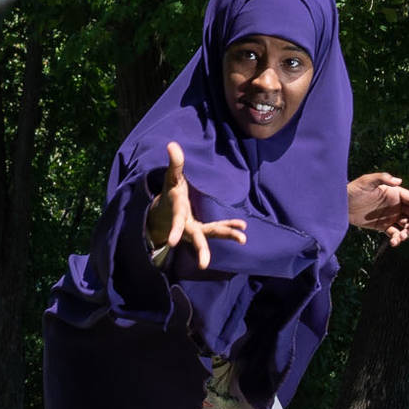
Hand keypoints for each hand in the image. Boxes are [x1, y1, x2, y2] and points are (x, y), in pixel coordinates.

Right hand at [146, 141, 246, 268]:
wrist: (165, 214)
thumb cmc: (170, 194)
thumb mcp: (171, 179)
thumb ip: (174, 164)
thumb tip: (172, 144)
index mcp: (177, 213)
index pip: (176, 222)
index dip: (175, 231)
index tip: (172, 243)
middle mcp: (187, 226)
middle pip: (194, 238)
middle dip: (200, 250)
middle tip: (204, 264)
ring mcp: (196, 230)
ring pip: (211, 234)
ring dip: (226, 235)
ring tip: (243, 239)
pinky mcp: (203, 229)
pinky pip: (217, 229)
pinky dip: (229, 228)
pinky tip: (243, 228)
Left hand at [348, 172, 408, 245]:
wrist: (340, 204)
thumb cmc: (353, 189)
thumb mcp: (366, 181)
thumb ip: (382, 178)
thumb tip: (399, 181)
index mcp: (396, 193)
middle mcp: (396, 205)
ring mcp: (390, 216)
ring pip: (406, 226)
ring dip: (407, 233)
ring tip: (400, 237)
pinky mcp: (383, 226)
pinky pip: (394, 234)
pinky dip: (397, 239)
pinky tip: (393, 242)